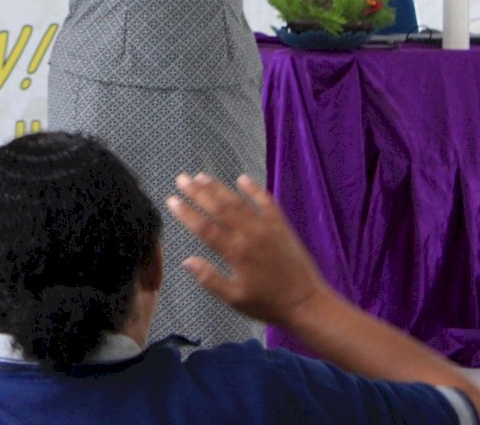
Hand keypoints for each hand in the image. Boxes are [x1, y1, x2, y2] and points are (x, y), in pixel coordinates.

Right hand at [165, 172, 328, 325]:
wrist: (307, 303)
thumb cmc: (268, 304)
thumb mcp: (235, 299)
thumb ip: (210, 279)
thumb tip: (186, 261)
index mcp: (236, 253)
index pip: (204, 228)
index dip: (186, 213)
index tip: (172, 200)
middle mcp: (249, 234)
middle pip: (218, 208)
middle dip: (198, 192)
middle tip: (182, 179)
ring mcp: (266, 227)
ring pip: (238, 202)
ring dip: (219, 187)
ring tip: (201, 176)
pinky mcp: (281, 226)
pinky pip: (266, 202)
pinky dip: (254, 189)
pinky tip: (242, 179)